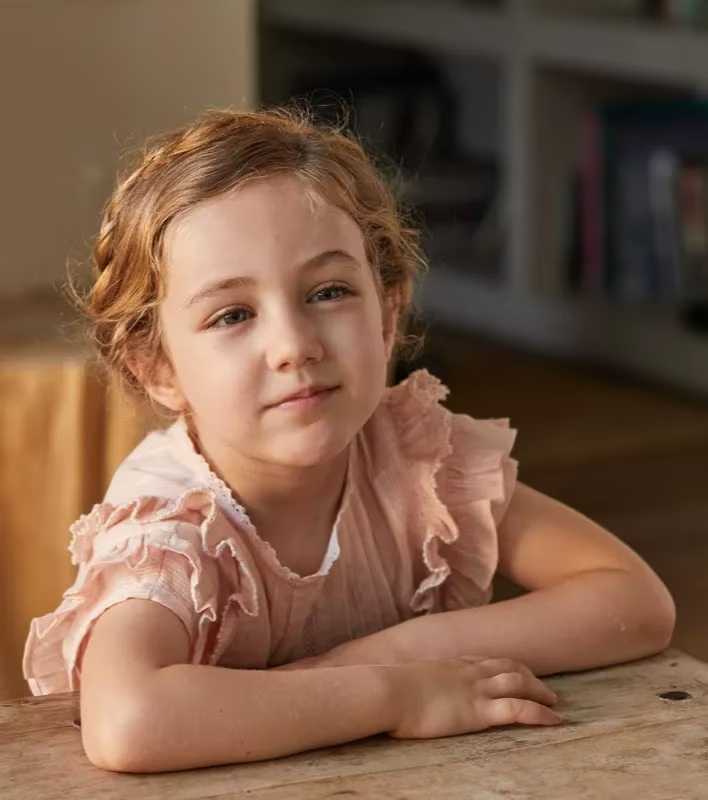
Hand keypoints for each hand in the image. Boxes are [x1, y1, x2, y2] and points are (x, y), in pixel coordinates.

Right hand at [388, 657, 560, 738]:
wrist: (388, 691)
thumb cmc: (388, 689)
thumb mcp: (403, 680)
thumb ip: (412, 684)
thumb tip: (400, 691)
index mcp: (450, 665)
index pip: (485, 661)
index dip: (504, 666)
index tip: (515, 672)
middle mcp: (468, 672)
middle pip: (508, 667)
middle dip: (529, 676)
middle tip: (545, 687)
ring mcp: (476, 690)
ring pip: (519, 683)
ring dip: (540, 691)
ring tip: (555, 702)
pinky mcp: (479, 712)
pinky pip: (519, 709)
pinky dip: (541, 713)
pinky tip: (554, 719)